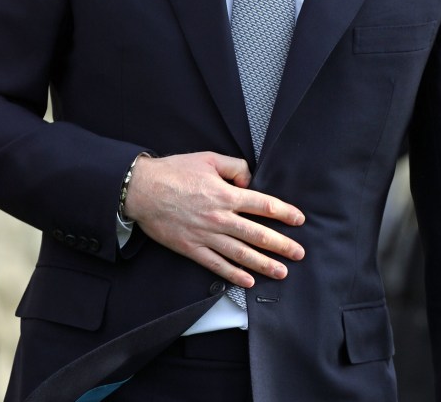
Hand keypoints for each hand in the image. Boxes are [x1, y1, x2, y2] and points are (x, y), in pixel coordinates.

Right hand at [125, 151, 304, 288]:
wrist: (142, 190)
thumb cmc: (174, 172)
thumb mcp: (208, 159)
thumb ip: (234, 167)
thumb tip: (250, 180)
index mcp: (226, 194)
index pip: (263, 205)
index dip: (284, 213)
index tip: (298, 219)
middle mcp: (220, 218)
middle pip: (258, 234)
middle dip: (282, 245)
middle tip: (298, 253)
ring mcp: (206, 236)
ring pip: (241, 254)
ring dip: (263, 264)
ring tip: (281, 272)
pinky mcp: (192, 249)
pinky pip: (217, 265)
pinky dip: (234, 275)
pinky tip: (248, 281)